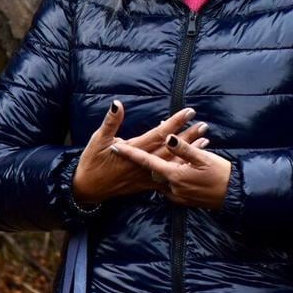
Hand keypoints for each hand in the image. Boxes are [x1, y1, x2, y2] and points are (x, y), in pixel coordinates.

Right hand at [71, 101, 208, 203]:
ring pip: (171, 163)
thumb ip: (111, 122)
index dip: (175, 122)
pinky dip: (179, 168)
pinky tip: (190, 164)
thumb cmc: (91, 161)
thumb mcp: (98, 139)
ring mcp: (145, 176)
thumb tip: (117, 104)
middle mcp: (142, 164)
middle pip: (170, 148)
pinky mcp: (145, 184)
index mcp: (133, 150)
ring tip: (205, 142)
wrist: (87, 188)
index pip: (159, 134)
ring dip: (188, 152)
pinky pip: (166, 177)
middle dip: (188, 136)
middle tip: (204, 125)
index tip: (189, 112)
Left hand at [110, 133, 231, 209]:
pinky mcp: (182, 199)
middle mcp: (172, 187)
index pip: (147, 161)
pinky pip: (169, 184)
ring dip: (156, 164)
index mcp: (174, 175)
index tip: (115, 146)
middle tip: (132, 144)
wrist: (233, 196)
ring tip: (153, 153)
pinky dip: (167, 173)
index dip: (130, 153)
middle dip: (143, 157)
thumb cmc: (220, 174)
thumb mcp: (203, 158)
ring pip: (160, 177)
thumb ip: (184, 148)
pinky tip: (170, 166)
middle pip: (151, 170)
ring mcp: (177, 195)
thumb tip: (168, 137)